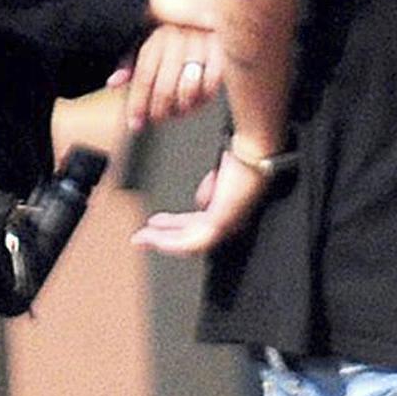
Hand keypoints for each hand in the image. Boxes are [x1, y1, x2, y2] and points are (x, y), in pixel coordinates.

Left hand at [108, 25, 223, 131]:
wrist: (214, 4)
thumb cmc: (180, 27)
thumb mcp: (151, 38)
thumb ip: (132, 61)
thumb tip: (113, 82)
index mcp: (157, 37)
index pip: (143, 77)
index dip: (137, 104)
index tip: (135, 123)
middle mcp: (178, 39)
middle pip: (164, 88)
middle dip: (159, 111)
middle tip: (159, 118)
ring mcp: (202, 44)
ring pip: (188, 90)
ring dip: (183, 108)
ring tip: (179, 110)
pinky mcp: (223, 49)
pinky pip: (212, 85)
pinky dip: (205, 98)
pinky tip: (199, 99)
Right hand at [130, 153, 266, 256]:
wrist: (255, 151)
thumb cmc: (245, 158)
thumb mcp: (221, 177)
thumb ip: (211, 190)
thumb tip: (200, 202)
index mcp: (228, 212)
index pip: (197, 228)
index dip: (174, 228)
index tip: (155, 225)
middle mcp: (228, 224)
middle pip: (190, 239)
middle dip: (163, 239)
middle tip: (141, 238)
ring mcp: (225, 226)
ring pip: (187, 244)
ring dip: (162, 242)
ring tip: (143, 238)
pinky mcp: (220, 224)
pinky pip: (191, 242)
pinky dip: (170, 242)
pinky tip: (156, 238)